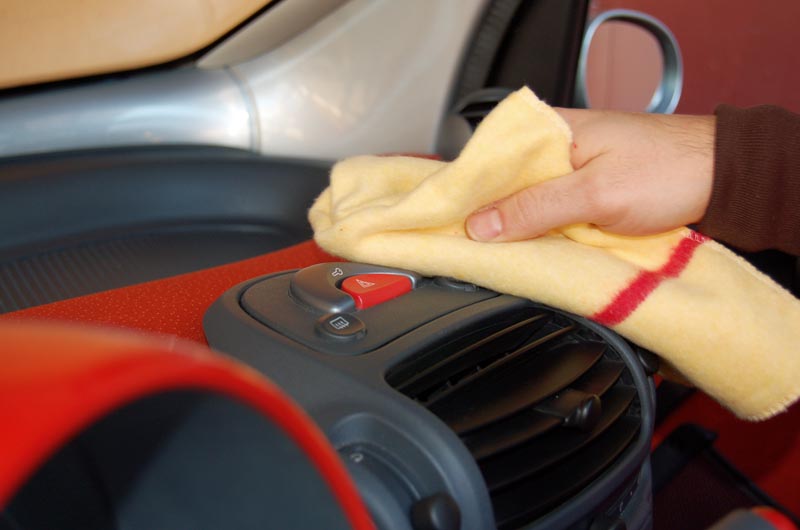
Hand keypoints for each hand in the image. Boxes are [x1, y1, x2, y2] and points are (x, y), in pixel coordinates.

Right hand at [465, 108, 715, 240]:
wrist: (724, 179)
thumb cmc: (668, 170)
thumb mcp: (595, 193)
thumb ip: (536, 208)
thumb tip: (481, 226)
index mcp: (551, 128)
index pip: (490, 156)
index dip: (466, 190)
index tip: (448, 223)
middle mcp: (556, 146)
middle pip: (506, 182)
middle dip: (490, 215)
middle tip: (469, 247)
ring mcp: (573, 170)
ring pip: (528, 202)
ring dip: (518, 228)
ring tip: (494, 254)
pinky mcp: (588, 193)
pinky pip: (552, 214)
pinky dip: (543, 232)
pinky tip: (531, 250)